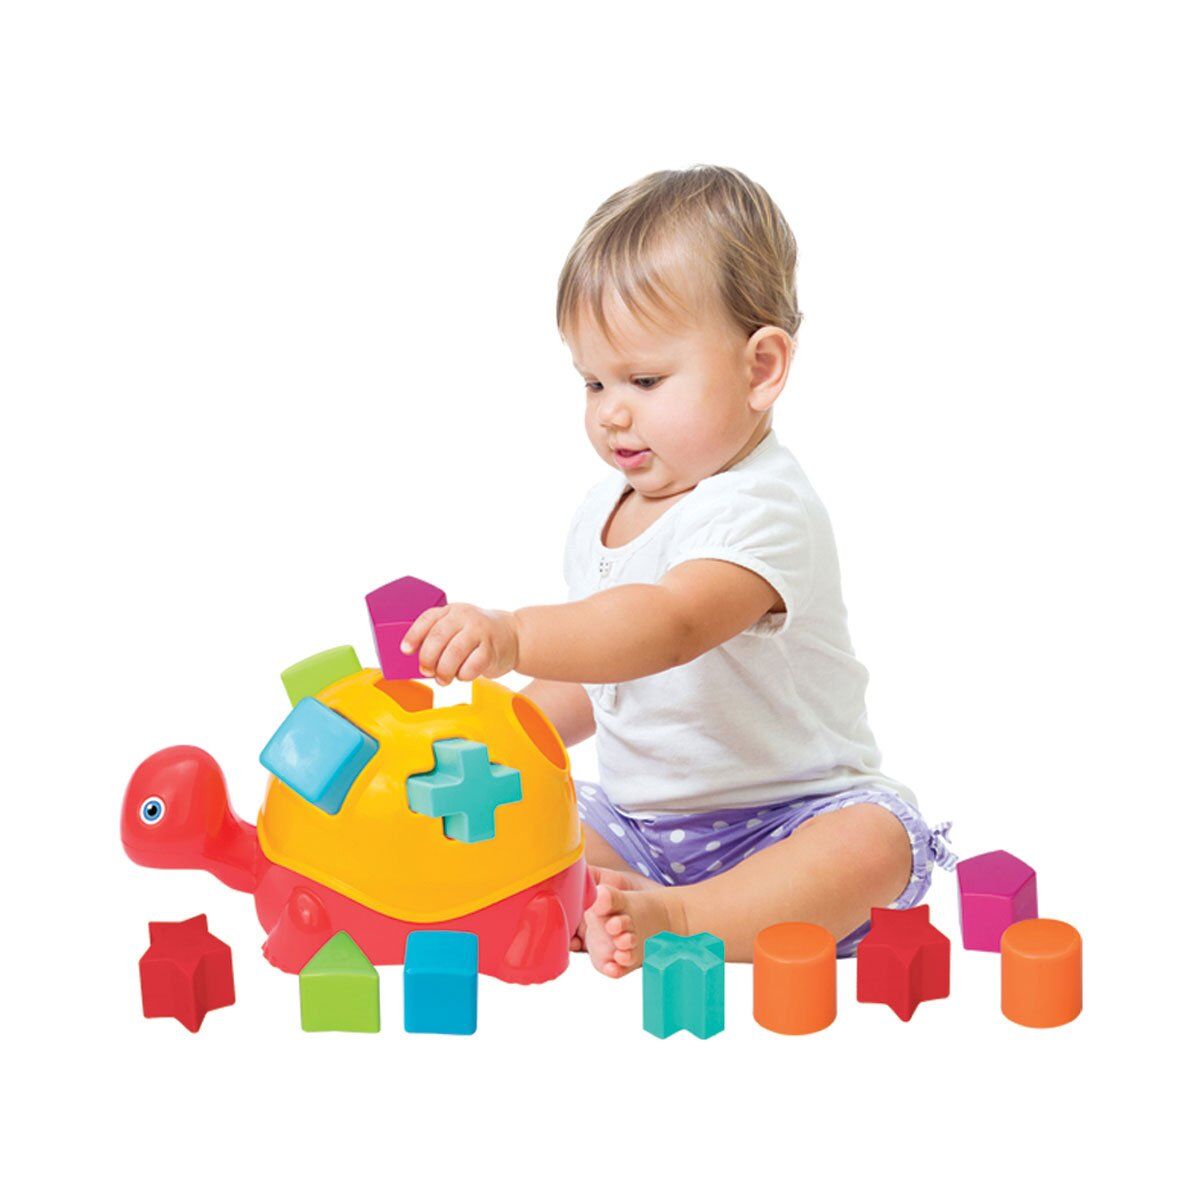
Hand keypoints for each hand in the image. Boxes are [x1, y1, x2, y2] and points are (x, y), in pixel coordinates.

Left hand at [400, 603, 519, 684]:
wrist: (513, 635)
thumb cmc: (477, 635)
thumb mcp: (457, 627)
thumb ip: (439, 637)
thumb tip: (418, 662)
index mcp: (451, 610)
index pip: (427, 619)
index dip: (413, 636)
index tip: (406, 651)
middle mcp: (465, 617)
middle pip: (438, 636)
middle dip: (427, 658)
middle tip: (426, 671)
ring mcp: (480, 631)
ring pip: (454, 652)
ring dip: (444, 670)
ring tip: (443, 679)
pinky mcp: (492, 649)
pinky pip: (472, 666)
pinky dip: (463, 675)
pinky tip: (463, 674)